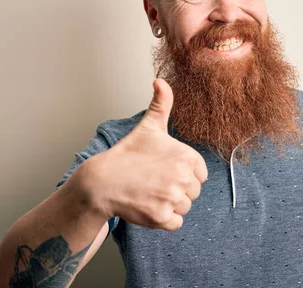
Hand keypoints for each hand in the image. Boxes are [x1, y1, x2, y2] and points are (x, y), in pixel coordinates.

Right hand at [82, 79, 207, 230]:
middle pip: (193, 192)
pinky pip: (175, 223)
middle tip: (154, 181)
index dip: (183, 173)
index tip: (164, 170)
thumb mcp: (148, 127)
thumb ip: (161, 104)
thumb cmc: (127, 154)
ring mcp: (172, 199)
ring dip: (170, 205)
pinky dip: (164, 219)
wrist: (102, 181)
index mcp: (187, 157)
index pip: (200, 174)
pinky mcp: (161, 218)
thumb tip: (160, 80)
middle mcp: (183, 178)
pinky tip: (149, 206)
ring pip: (184, 208)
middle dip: (176, 190)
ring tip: (150, 193)